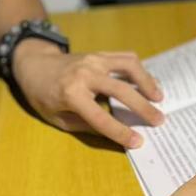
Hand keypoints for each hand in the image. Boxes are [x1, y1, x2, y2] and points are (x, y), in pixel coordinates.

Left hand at [11, 39, 164, 148]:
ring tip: (159, 98)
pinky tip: (148, 82)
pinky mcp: (100, 53)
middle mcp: (85, 74)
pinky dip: (140, 70)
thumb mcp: (58, 118)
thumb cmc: (43, 96)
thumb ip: (86, 125)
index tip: (138, 141)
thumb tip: (114, 134)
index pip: (101, 117)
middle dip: (143, 108)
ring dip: (147, 82)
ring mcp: (94, 60)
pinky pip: (125, 58)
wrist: (35, 65)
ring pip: (129, 67)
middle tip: (159, 120)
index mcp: (71, 94)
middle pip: (121, 91)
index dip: (120, 132)